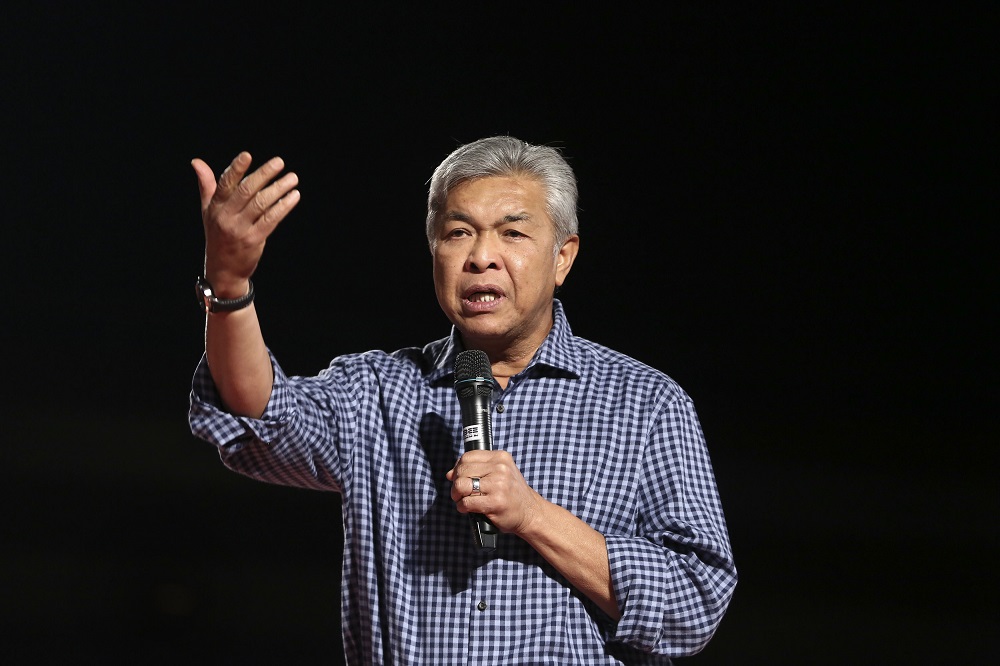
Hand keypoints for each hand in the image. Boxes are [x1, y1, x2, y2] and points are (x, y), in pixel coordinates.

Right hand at [193, 152, 299, 295]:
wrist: (223, 270)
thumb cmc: (217, 235)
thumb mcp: (208, 211)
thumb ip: (207, 185)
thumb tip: (197, 162)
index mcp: (215, 207)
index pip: (225, 184)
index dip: (236, 169)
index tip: (247, 155)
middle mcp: (226, 217)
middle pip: (246, 191)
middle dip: (264, 174)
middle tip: (279, 162)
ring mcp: (240, 229)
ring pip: (261, 204)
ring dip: (279, 189)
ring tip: (292, 178)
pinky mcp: (254, 240)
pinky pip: (271, 219)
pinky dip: (284, 206)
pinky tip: (293, 196)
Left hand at [447, 450, 544, 535]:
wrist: (529, 513)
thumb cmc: (511, 494)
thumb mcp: (499, 474)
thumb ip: (476, 469)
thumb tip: (449, 474)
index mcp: (501, 457)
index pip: (467, 456)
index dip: (458, 468)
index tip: (459, 478)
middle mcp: (500, 468)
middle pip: (462, 470)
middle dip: (456, 483)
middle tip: (459, 493)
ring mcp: (498, 485)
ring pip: (462, 485)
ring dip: (457, 495)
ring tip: (462, 500)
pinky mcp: (495, 502)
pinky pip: (467, 502)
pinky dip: (462, 507)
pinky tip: (467, 509)